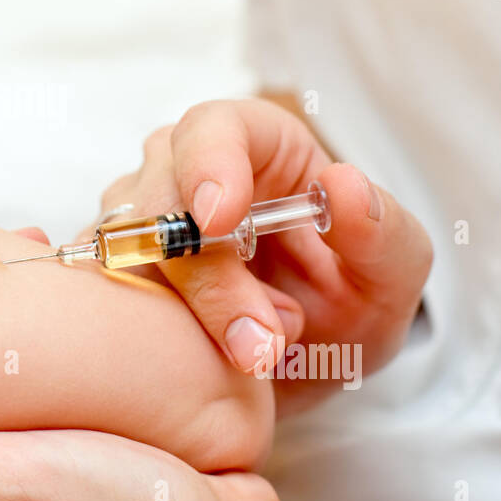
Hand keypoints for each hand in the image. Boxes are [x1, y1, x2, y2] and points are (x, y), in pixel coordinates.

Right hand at [102, 99, 431, 413]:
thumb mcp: (392, 277)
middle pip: (160, 198)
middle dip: (207, 276)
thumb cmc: (348, 305)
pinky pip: (108, 298)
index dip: (208, 164)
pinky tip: (203, 362)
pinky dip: (151, 336)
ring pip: (128, 253)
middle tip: (262, 343)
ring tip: (256, 359)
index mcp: (257, 145)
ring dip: (187, 314)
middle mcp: (184, 172)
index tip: (220, 220)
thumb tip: (342, 184)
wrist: (305, 371)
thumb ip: (384, 233)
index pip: (212, 129)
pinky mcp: (114, 279)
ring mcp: (140, 226)